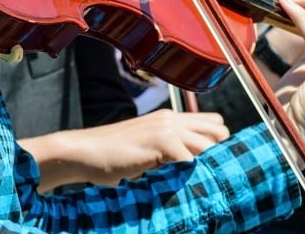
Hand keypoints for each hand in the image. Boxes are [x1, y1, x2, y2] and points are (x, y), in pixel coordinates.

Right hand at [22, 109, 229, 189]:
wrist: (84, 152)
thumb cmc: (112, 157)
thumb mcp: (147, 151)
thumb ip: (169, 153)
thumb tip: (197, 171)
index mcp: (169, 119)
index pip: (215, 124)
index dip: (218, 145)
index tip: (214, 167)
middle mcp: (172, 118)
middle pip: (220, 131)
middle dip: (219, 155)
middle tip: (207, 177)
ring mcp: (167, 127)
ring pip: (210, 146)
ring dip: (207, 166)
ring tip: (198, 184)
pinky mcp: (161, 140)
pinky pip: (192, 159)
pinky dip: (190, 175)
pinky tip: (181, 185)